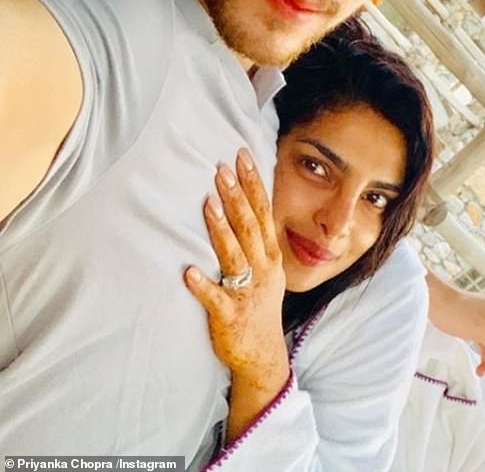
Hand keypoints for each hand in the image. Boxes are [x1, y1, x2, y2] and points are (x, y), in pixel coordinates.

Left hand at [184, 148, 288, 389]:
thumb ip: (256, 240)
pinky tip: (189, 272)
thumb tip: (241, 204)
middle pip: (249, 226)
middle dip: (236, 196)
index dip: (253, 184)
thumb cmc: (259, 306)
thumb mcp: (267, 269)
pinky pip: (215, 299)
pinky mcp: (229, 315)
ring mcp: (246, 292)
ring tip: (208, 204)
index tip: (241, 157)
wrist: (262, 355)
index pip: (263, 212)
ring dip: (221, 230)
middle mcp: (262, 269)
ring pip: (234, 256)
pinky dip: (203, 285)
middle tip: (221, 168)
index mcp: (269, 256)